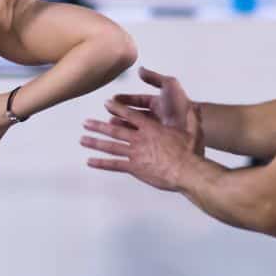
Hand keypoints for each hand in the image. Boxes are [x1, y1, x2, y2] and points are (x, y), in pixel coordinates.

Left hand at [81, 99, 197, 190]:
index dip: (117, 108)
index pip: (130, 115)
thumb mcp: (193, 130)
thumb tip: (194, 106)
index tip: (106, 104)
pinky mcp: (135, 168)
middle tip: (86, 122)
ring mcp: (135, 154)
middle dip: (98, 126)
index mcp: (151, 128)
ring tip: (82, 139)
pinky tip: (90, 162)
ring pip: (111, 146)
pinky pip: (114, 165)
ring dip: (95, 142)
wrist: (187, 171)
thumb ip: (191, 117)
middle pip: (115, 130)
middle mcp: (140, 139)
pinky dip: (101, 163)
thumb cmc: (190, 151)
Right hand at [112, 67, 203, 153]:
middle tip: (108, 112)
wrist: (189, 128)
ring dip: (121, 124)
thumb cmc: (180, 107)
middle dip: (121, 112)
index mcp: (159, 104)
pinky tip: (118, 137)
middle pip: (135, 114)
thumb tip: (140, 70)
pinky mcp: (154, 142)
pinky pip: (138, 139)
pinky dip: (128, 137)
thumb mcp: (169, 86)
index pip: (140, 100)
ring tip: (110, 124)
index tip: (113, 99)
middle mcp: (157, 117)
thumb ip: (154, 77)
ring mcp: (156, 130)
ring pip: (135, 126)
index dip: (126, 99)